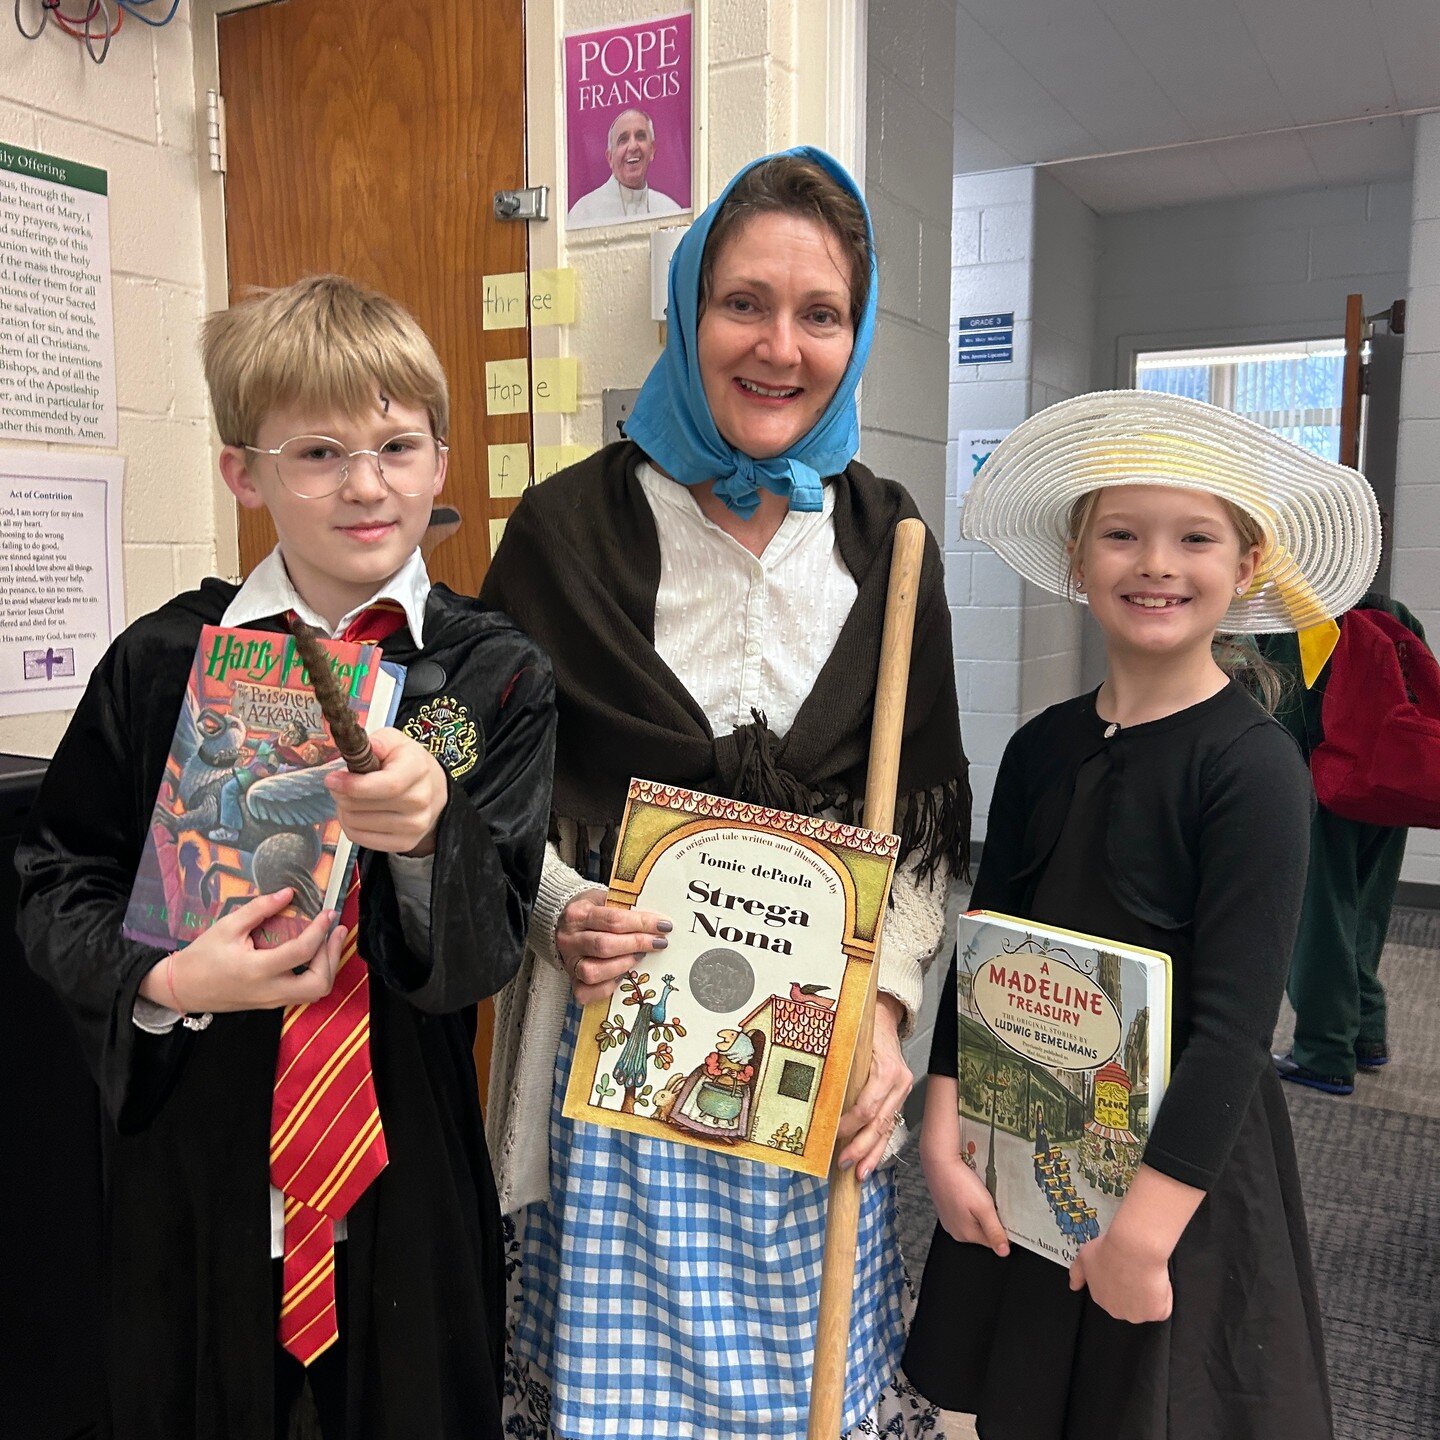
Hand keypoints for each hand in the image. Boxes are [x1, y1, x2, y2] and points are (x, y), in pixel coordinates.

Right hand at [138, 888, 345, 1013]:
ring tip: (331, 940)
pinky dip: (316, 973)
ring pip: (315, 992)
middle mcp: (269, 990)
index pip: (301, 952)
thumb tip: (288, 893)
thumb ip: (260, 909)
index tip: (328, 912)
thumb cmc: (202, 956)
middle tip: (337, 930)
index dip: (319, 930)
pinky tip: (316, 954)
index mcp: (257, 970)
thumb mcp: (227, 926)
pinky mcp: (271, 1003)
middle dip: (332, 956)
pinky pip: (303, 993)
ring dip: (328, 966)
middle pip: (318, 983)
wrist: (182, 988)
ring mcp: (272, 1000)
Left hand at [326, 728, 447, 855]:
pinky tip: (357, 813)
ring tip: (351, 798)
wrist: (432, 789)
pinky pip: (360, 839)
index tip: (332, 779)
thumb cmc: (407, 763)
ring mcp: (414, 825)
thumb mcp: (395, 741)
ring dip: (344, 810)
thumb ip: (377, 742)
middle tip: (341, 785)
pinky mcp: (404, 843)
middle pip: (363, 806)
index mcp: (417, 769)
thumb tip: (359, 749)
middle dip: (342, 794)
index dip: (353, 785)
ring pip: (357, 823)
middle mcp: (420, 800)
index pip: (386, 785)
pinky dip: (350, 826)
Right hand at [555, 888, 672, 1004]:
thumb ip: (625, 908)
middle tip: (658, 942)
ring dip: (623, 965)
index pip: (613, 920)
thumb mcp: (605, 899)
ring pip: (594, 972)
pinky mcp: (572, 981)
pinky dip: (608, 986)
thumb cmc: (592, 910)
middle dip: (637, 944)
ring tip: (640, 956)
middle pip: (605, 946)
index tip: (663, 925)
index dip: (642, 924)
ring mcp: (568, 962)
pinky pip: (587, 992)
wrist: (564, 922)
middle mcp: (569, 939)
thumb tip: (656, 920)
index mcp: (577, 914)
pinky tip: (623, 975)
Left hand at [835, 994, 912, 1179]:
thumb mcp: (851, 1040)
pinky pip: (890, 1125)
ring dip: (872, 1154)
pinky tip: (869, 1161)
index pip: (867, 1108)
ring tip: (858, 1174)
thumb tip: (816, 1094)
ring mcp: (902, 1091)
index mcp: (888, 1070)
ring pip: (887, 1129)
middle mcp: (899, 1083)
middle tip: (842, 1162)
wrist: (884, 1015)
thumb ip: (839, 1066)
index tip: (830, 1133)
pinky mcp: (899, 1096)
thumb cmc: (866, 1025)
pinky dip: (879, 1145)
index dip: (848, 1125)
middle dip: (860, 1147)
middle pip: (879, 1124)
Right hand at [918, 1077, 1008, 1254]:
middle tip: (994, 1201)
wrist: (938, 1160)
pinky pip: (963, 1211)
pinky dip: (970, 1204)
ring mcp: (948, 1219)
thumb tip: (1003, 1253)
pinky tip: (970, 1191)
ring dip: (980, 1210)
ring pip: (973, 1220)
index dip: (1002, 1227)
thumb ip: (994, 1231)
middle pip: (982, 1231)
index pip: (992, 1241)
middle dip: (991, 1218)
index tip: (1004, 1212)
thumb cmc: (959, 1182)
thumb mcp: (983, 1207)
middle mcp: (955, 1230)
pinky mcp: (945, 1208)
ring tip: (982, 1194)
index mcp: (965, 1234)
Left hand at [1068, 1227, 1172, 1323]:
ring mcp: (1136, 1314)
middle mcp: (1116, 1310)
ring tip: (1146, 1273)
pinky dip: (1164, 1296)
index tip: (1124, 1269)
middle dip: (1133, 1290)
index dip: (1119, 1281)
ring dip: (1148, 1294)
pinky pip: (1163, 1307)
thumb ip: (1076, 1273)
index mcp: (1099, 1297)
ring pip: (1145, 1307)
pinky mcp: (1155, 1313)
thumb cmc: (1110, 1249)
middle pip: (1128, 1304)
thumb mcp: (1084, 1256)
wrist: (1133, 1247)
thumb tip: (1073, 1286)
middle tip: (1135, 1270)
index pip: (1111, 1294)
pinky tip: (1157, 1280)